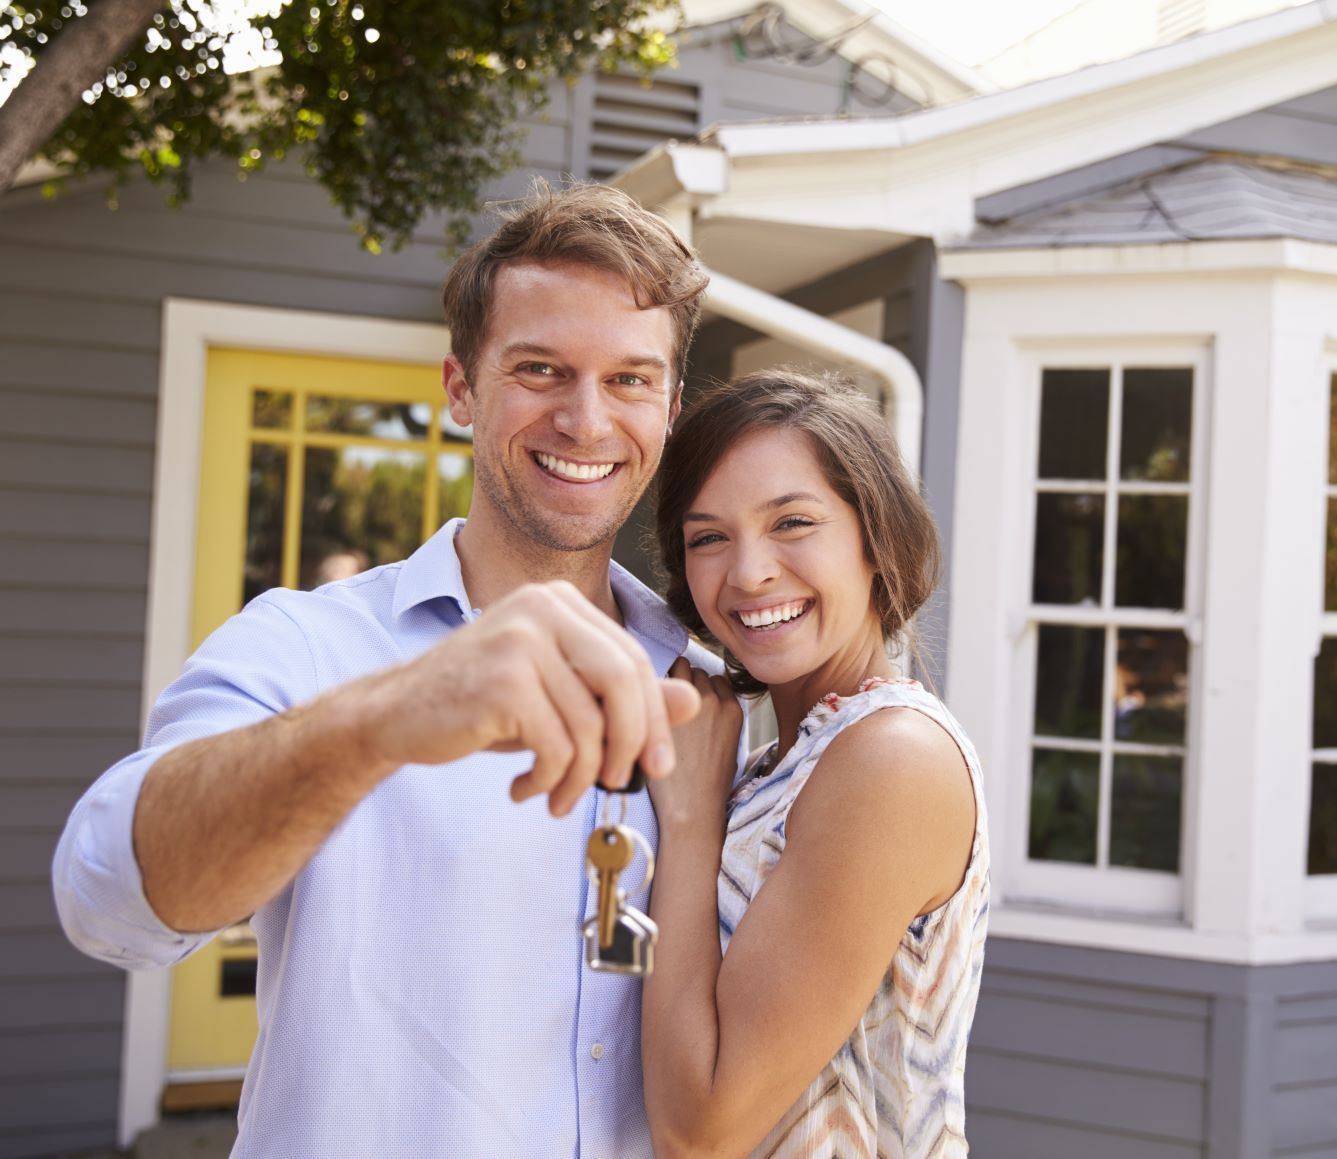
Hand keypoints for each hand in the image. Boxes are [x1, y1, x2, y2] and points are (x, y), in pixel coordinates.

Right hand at [362, 582, 701, 814]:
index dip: (653, 717)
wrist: (394, 715)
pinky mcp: (503, 680)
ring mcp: (520, 639)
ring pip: (590, 724)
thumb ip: (621, 697)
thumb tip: (692, 702)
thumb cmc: (482, 706)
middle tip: (619, 784)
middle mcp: (542, 607)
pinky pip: (558, 746)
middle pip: (623, 682)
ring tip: (557, 797)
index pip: (632, 659)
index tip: (655, 765)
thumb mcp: (558, 698)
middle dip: (632, 743)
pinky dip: (551, 781)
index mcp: (560, 601)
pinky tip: (525, 790)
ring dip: (582, 777)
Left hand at [650, 658, 743, 831]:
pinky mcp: (667, 706)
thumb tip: (703, 701)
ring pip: (679, 668)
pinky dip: (653, 686)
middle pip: (696, 670)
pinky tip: (646, 704)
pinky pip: (660, 679)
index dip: (700, 688)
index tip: (687, 702)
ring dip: (668, 679)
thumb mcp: (729, 746)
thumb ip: (719, 718)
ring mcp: (690, 701)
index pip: (716, 679)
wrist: (691, 806)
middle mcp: (716, 700)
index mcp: (734, 709)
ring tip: (656, 700)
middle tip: (668, 702)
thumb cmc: (707, 783)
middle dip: (683, 680)